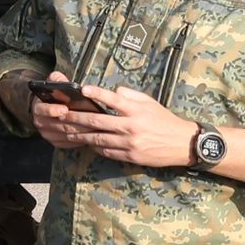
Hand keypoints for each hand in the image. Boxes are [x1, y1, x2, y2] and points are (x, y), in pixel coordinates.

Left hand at [28, 80, 197, 169]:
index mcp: (136, 110)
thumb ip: (130, 96)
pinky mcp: (130, 156)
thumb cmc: (164, 120)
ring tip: (66, 131)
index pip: (113, 99)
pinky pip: (107, 151)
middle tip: (62, 114)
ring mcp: (130, 142)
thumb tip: (113, 91)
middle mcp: (131, 126)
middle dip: (77, 118)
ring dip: (80, 135)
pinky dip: (95, 146)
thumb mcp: (150, 103)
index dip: (97, 93)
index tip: (82, 89)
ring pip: (98, 138)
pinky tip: (86, 142)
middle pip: (98, 121)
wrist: (182, 144)